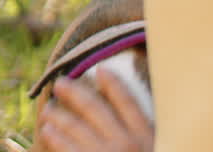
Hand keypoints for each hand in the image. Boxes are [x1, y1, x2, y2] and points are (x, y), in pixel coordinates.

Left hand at [35, 69, 153, 151]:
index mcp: (149, 139)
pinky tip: (47, 133)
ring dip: (59, 115)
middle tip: (60, 83)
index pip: (129, 104)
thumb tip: (131, 125)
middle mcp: (127, 145)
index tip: (100, 69)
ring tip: (48, 110)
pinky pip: (68, 151)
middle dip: (75, 94)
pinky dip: (56, 139)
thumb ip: (147, 138)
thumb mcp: (165, 149)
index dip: (113, 85)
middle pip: (96, 110)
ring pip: (76, 128)